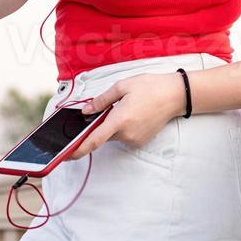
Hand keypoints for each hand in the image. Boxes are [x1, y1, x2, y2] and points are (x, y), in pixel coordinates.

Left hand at [66, 71, 186, 160]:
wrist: (174, 95)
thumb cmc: (150, 87)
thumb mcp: (122, 86)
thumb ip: (101, 100)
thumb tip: (86, 111)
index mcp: (119, 120)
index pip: (93, 140)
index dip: (78, 149)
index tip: (66, 154)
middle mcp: (126, 134)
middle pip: (102, 135)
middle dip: (100, 124)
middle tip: (109, 106)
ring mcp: (134, 139)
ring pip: (113, 135)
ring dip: (112, 124)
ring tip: (127, 106)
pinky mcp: (140, 141)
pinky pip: (123, 136)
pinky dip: (122, 127)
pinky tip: (132, 113)